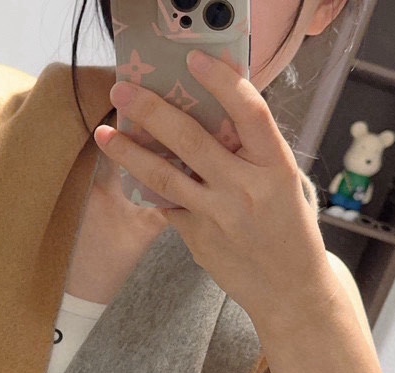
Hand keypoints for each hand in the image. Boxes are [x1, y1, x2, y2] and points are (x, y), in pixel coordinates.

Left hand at [93, 49, 335, 323]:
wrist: (289, 290)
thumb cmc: (288, 228)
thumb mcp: (284, 183)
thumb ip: (252, 153)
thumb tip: (215, 119)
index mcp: (275, 166)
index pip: (249, 112)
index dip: (222, 82)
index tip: (195, 61)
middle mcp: (245, 188)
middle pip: (192, 140)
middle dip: (152, 111)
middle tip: (122, 90)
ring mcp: (218, 215)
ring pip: (165, 176)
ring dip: (129, 153)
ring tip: (105, 134)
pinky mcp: (197, 238)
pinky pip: (168, 205)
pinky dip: (152, 188)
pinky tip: (134, 174)